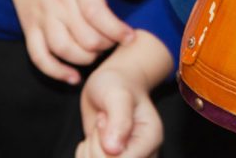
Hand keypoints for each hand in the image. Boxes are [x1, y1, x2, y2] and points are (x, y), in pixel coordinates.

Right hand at [0, 0, 156, 83]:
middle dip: (106, 46)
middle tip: (115, 41)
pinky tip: (73, 77)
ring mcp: (42, 17)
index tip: (131, 36)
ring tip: (97, 52)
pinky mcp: (29, 28)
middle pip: (83, 37)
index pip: (96, 13)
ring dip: (85, 59)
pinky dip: (55, 72)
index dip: (116, 30)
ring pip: (63, 50)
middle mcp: (59, 2)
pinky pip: (39, 57)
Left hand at [76, 31, 171, 157]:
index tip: (104, 118)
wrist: (110, 85)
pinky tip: (92, 138)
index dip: (103, 146)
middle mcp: (143, 154)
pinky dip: (84, 154)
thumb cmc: (117, 85)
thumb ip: (119, 119)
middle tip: (101, 121)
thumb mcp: (118, 94)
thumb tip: (113, 149)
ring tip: (99, 128)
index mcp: (151, 139)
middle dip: (95, 146)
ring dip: (89, 149)